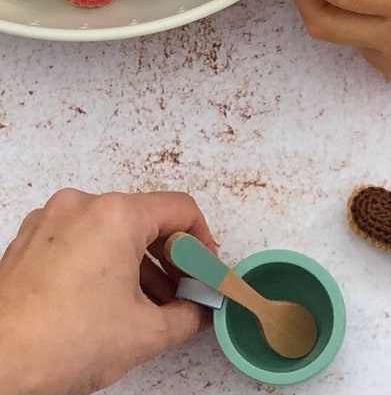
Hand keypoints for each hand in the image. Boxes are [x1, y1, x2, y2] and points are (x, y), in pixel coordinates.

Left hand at [0, 189, 216, 394]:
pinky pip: (81, 239)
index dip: (203, 242)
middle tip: (181, 292)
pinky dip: (102, 262)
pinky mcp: (27, 240)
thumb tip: (200, 310)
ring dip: (137, 262)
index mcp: (117, 214)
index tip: (205, 272)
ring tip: (146, 303)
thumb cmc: (66, 342)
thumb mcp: (147, 334)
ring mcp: (50, 220)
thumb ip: (188, 315)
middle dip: (170, 257)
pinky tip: (106, 301)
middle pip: (146, 219)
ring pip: (112, 230)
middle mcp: (84, 204)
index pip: (181, 210)